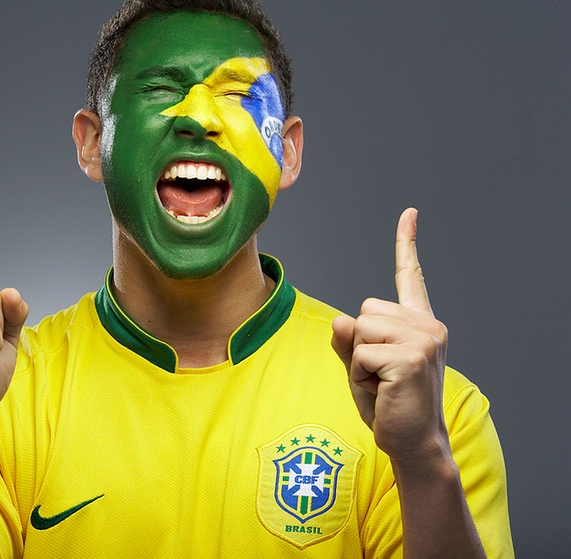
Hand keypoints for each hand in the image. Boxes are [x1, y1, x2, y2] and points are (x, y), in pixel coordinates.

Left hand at [331, 208, 449, 461]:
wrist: (412, 442)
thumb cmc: (388, 404)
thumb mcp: (361, 366)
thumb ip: (348, 340)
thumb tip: (341, 319)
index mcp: (418, 323)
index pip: (409, 277)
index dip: (406, 244)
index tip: (409, 213)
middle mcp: (427, 324)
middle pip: (364, 310)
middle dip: (359, 344)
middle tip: (380, 374)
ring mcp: (423, 339)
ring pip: (360, 328)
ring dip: (358, 361)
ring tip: (382, 383)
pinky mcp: (411, 356)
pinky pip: (360, 353)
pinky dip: (360, 375)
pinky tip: (383, 391)